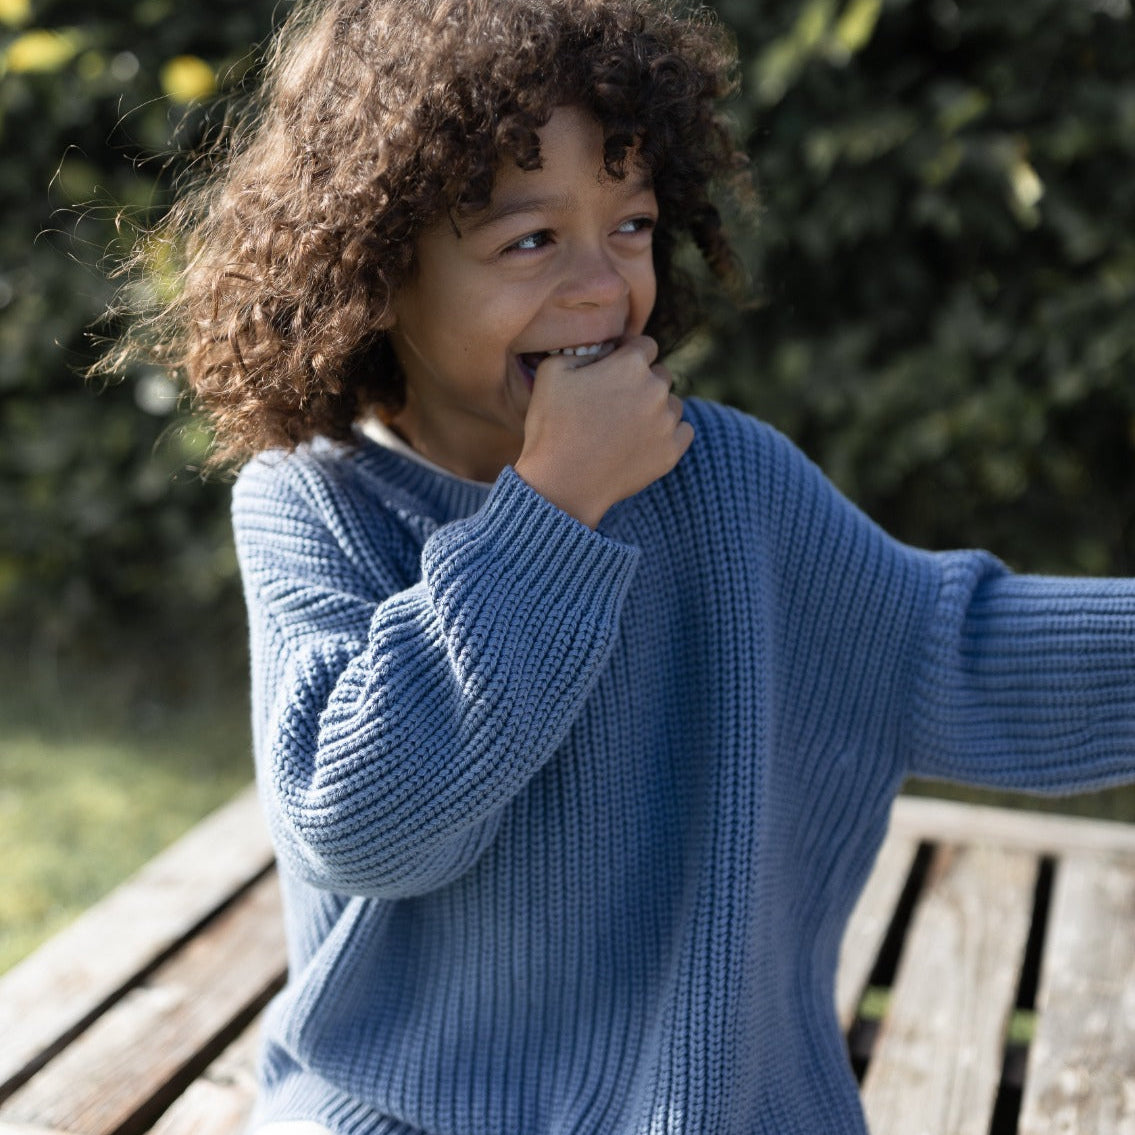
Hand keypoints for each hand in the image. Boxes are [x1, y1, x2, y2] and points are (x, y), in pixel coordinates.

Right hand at [514, 335, 693, 527]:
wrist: (562, 484)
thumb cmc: (552, 426)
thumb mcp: (552, 371)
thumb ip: (584, 349)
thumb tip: (604, 351)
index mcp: (631, 364)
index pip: (645, 345)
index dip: (628, 355)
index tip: (613, 371)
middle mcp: (656, 389)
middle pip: (660, 374)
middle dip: (641, 383)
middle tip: (614, 405)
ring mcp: (667, 422)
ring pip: (672, 404)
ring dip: (655, 409)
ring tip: (625, 427)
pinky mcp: (672, 452)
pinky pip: (683, 432)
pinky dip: (667, 435)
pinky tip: (642, 441)